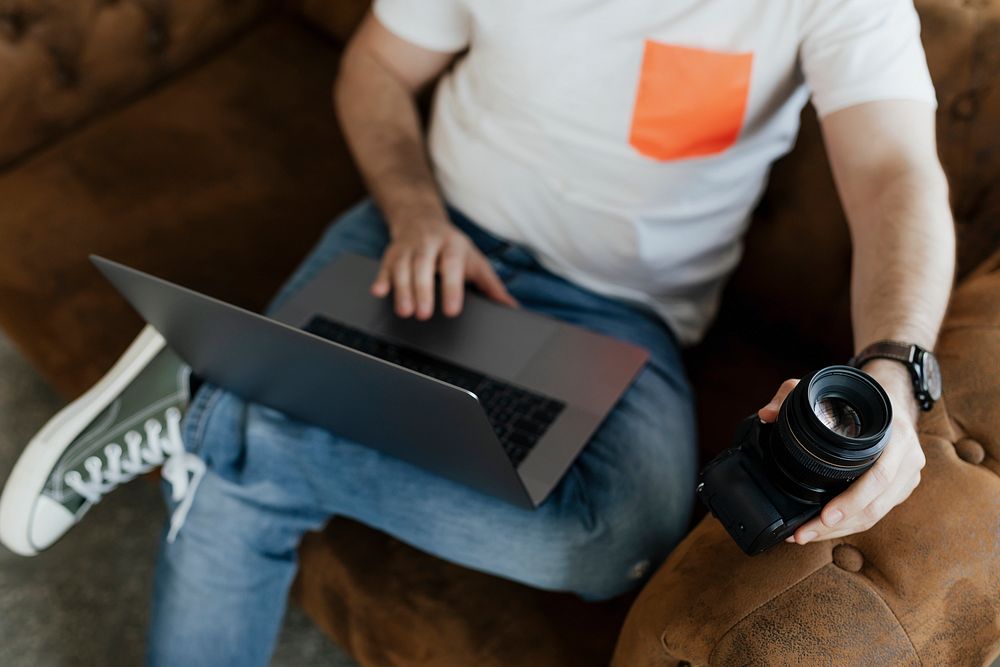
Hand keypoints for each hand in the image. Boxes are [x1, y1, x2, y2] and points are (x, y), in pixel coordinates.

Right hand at [372, 215, 517, 318]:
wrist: (421, 218)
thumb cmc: (452, 247)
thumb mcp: (475, 261)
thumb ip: (491, 285)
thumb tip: (511, 307)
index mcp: (453, 245)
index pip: (452, 265)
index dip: (452, 288)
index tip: (452, 311)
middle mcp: (429, 243)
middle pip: (424, 265)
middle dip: (423, 290)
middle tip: (424, 314)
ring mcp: (408, 247)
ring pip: (403, 266)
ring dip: (402, 289)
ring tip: (405, 311)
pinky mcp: (391, 253)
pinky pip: (385, 265)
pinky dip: (381, 278)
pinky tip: (379, 292)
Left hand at [757, 363, 924, 544]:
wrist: (892, 396)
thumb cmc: (858, 395)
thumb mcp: (827, 387)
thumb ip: (793, 393)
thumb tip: (766, 415)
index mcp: (897, 436)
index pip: (879, 476)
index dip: (852, 500)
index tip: (825, 515)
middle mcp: (908, 460)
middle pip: (875, 506)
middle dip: (837, 525)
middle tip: (802, 534)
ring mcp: (907, 477)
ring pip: (875, 515)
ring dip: (840, 530)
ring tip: (806, 535)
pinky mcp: (901, 489)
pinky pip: (877, 513)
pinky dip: (850, 523)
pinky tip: (825, 528)